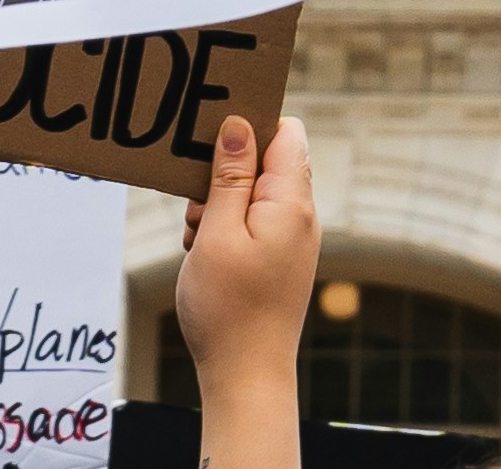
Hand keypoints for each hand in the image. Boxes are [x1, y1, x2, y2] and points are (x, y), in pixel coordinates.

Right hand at [172, 112, 318, 460]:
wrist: (244, 376)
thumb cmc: (227, 308)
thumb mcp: (218, 232)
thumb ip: (230, 176)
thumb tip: (240, 124)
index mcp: (292, 202)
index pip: (286, 131)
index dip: (251, 124)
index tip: (210, 137)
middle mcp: (301, 216)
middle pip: (266, 161)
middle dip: (226, 171)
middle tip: (199, 206)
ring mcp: (293, 239)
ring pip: (253, 194)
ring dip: (221, 204)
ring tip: (200, 239)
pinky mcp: (280, 259)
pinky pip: (253, 223)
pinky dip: (226, 229)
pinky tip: (206, 256)